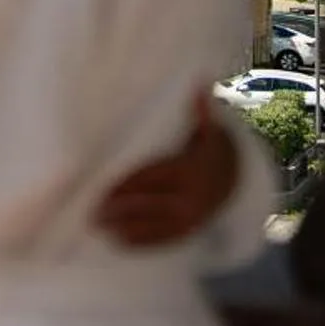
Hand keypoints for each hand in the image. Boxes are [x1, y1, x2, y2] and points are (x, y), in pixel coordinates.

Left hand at [96, 91, 238, 247]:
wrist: (235, 178)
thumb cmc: (206, 149)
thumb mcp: (206, 130)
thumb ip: (199, 111)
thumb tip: (199, 82)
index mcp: (189, 170)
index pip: (151, 178)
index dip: (126, 185)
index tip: (101, 188)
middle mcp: (191, 197)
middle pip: (150, 204)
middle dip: (119, 209)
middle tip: (89, 212)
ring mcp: (192, 218)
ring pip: (155, 226)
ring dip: (125, 228)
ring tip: (96, 228)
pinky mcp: (190, 232)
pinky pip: (164, 240)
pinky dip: (141, 243)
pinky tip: (117, 242)